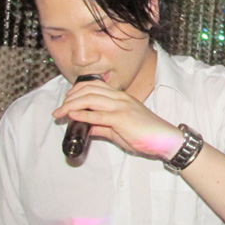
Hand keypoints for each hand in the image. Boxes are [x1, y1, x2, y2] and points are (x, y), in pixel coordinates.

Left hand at [53, 79, 181, 159]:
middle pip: (89, 89)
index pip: (94, 86)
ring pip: (90, 99)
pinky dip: (83, 115)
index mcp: (121, 97)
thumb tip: (88, 128)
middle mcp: (120, 98)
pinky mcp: (122, 118)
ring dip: (71, 105)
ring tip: (61, 113)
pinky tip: (73, 116)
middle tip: (60, 109)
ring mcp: (121, 106)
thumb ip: (103, 126)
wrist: (164, 139)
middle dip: (70, 98)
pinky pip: (98, 115)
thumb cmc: (146, 134)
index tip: (66, 102)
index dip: (76, 91)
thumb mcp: (120, 129)